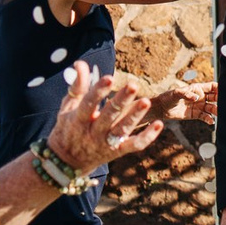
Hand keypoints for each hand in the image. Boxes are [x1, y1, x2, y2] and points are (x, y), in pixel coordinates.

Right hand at [43, 69, 160, 170]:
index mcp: (78, 120)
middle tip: (133, 85)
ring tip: (146, 101)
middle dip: (121, 101)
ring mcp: (105, 144)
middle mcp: (92, 133)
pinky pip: (134, 145)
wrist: (67, 162)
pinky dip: (147, 137)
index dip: (98, 91)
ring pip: (122, 130)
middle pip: (108, 116)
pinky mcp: (117, 151)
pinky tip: (158, 124)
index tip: (109, 77)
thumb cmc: (69, 127)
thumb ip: (77, 86)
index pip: (88, 104)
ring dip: (135, 116)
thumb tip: (81, 62)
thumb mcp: (68, 107)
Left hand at [149, 81, 218, 124]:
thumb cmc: (168, 97)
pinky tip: (211, 121)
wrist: (162, 109)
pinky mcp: (196, 114)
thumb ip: (186, 94)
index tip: (225, 91)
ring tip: (219, 113)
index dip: (219, 88)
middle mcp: (201, 97)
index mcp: (197, 88)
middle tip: (225, 104)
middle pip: (215, 97)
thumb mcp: (176, 93)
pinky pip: (205, 116)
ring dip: (216, 110)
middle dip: (221, 100)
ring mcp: (199, 106)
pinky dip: (209, 119)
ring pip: (212, 108)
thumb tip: (197, 98)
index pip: (212, 87)